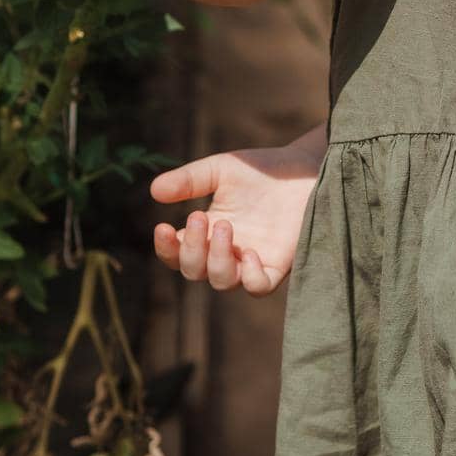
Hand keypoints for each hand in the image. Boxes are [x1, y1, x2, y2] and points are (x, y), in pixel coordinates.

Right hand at [149, 141, 323, 295]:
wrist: (302, 168)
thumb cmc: (260, 170)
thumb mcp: (220, 169)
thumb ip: (189, 180)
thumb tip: (154, 191)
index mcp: (207, 232)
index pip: (177, 253)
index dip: (166, 248)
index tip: (163, 227)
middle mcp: (226, 252)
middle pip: (195, 271)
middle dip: (192, 248)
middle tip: (199, 217)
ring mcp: (252, 261)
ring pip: (223, 282)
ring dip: (217, 259)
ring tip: (225, 225)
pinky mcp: (278, 264)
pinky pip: (259, 287)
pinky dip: (251, 278)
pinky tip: (250, 253)